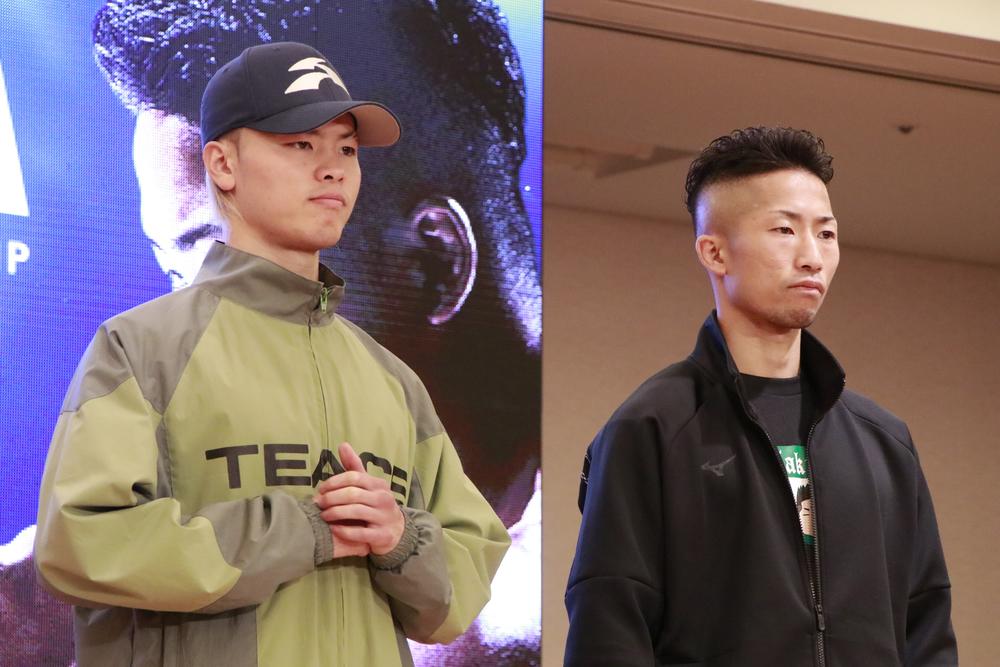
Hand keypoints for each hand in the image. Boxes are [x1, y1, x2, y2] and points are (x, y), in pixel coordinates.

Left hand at [314, 442, 404, 557]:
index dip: (334, 482)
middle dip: (331, 498)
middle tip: (319, 503)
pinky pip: (361, 533)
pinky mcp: (382, 536)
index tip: (321, 489)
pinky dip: (345, 530)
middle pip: (353, 494)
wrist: (396, 530)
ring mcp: (384, 517)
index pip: (353, 477)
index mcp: (378, 484)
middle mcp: (383, 499)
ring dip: (335, 513)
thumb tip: (343, 444)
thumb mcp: (367, 484)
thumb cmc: (375, 504)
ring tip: (323, 515)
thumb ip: (354, 466)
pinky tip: (334, 528)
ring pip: (356, 511)